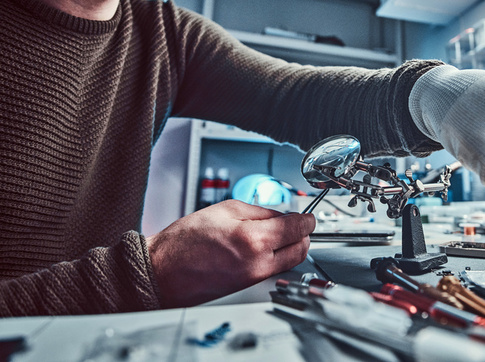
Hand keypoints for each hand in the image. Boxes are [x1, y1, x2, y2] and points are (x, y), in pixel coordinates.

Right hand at [146, 200, 315, 307]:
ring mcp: (254, 278)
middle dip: (304, 234)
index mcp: (254, 239)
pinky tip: (267, 246)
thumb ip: (260, 211)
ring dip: (294, 247)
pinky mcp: (248, 287)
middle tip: (300, 223)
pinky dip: (278, 257)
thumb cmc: (185, 241)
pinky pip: (274, 270)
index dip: (307, 219)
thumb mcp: (226, 209)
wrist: (163, 271)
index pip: (297, 227)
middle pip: (300, 249)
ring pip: (290, 262)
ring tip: (283, 233)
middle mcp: (259, 262)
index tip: (309, 215)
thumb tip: (282, 215)